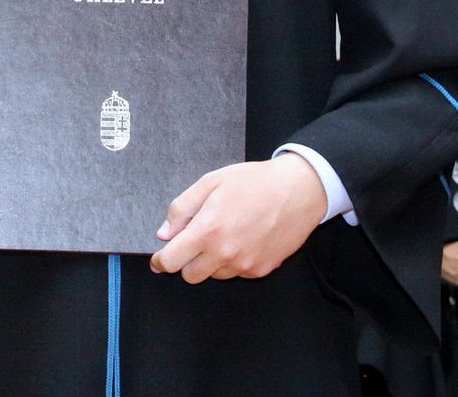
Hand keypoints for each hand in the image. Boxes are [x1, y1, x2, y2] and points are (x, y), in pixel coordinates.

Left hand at [149, 154, 326, 283]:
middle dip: (186, 261)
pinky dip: (233, 261)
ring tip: (225, 233)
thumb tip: (164, 234)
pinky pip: (237, 273)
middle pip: (190, 276)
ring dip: (211, 261)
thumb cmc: (254, 182)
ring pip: (214, 275)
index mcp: (208, 230)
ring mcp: (245, 265)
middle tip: (195, 240)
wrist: (299, 190)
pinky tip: (243, 238)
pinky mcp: (261, 270)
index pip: (172, 261)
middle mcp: (225, 253)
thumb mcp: (211, 182)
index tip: (159, 260)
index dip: (161, 262)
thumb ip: (182, 209)